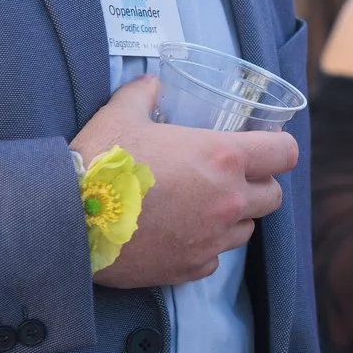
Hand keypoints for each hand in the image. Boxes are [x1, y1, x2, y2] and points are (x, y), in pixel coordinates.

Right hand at [75, 77, 295, 287]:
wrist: (67, 220)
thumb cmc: (99, 162)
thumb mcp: (121, 114)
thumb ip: (143, 94)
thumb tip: (151, 84)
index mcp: (222, 158)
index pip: (285, 154)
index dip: (277, 149)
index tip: (264, 148)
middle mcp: (227, 200)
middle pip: (273, 197)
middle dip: (258, 186)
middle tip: (230, 179)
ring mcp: (212, 238)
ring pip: (247, 229)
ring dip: (233, 218)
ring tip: (200, 207)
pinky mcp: (192, 267)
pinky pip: (214, 257)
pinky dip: (204, 247)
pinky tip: (178, 235)